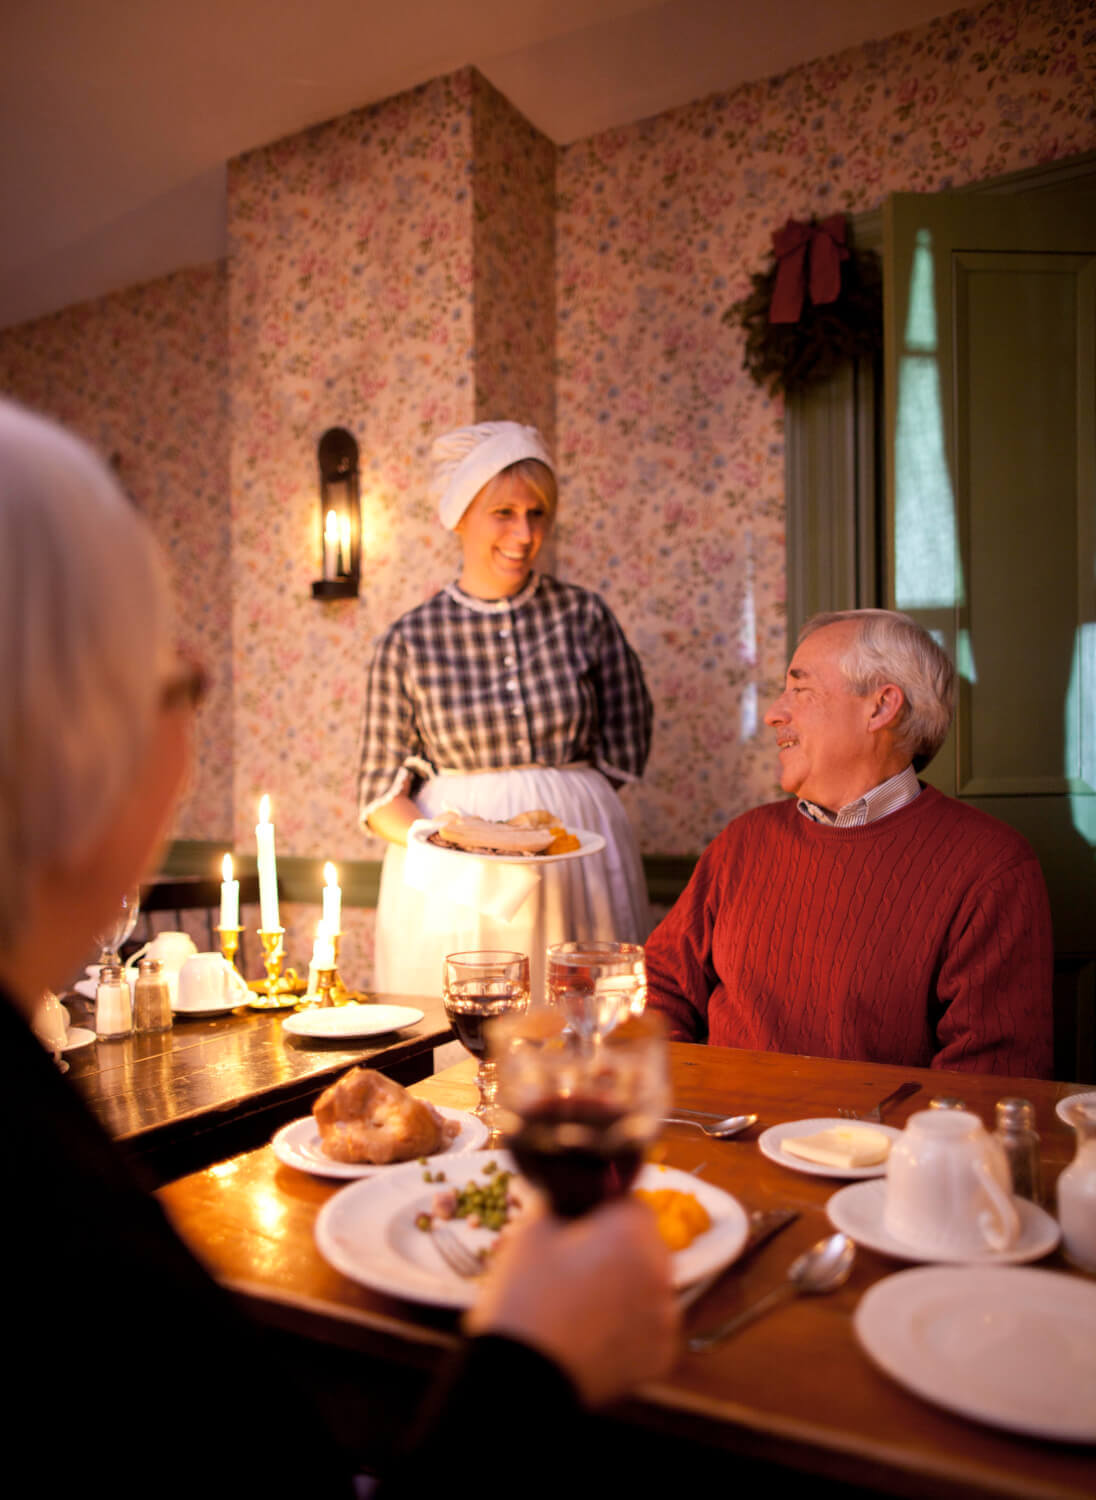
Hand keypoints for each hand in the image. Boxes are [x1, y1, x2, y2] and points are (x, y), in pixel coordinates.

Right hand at [464, 1196, 678, 1406]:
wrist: (521, 1377)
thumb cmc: (525, 1296)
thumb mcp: (532, 1230)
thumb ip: (562, 1200)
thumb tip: (572, 1190)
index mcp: (633, 1231)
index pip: (632, 1205)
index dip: (605, 1215)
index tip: (580, 1232)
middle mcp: (661, 1270)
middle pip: (647, 1246)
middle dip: (620, 1251)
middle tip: (579, 1270)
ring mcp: (666, 1317)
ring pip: (651, 1287)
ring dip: (629, 1289)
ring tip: (585, 1307)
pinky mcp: (662, 1356)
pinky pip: (651, 1327)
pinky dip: (632, 1328)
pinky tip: (597, 1334)